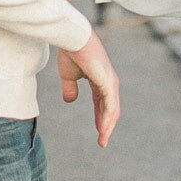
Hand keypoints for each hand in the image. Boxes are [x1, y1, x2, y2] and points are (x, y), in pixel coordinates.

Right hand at [58, 31, 119, 147]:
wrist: (73, 39)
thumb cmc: (71, 53)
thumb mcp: (68, 76)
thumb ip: (70, 89)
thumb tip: (70, 101)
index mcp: (99, 80)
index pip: (102, 103)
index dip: (100, 117)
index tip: (98, 132)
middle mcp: (108, 82)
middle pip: (110, 109)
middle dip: (105, 125)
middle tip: (102, 140)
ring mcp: (110, 83)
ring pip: (112, 110)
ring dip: (107, 127)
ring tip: (103, 140)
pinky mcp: (108, 83)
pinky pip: (110, 106)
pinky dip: (107, 119)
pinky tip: (103, 130)